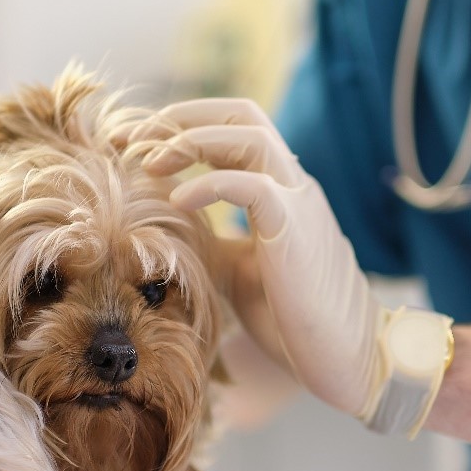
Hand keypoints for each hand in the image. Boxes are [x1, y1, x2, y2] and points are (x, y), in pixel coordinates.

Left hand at [137, 98, 383, 417]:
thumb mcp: (238, 270)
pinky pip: (251, 184)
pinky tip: (175, 200)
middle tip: (128, 138)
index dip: (180, 126)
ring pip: (248, 134)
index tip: (131, 145)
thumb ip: (214, 240)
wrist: (342, 356)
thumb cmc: (293, 321)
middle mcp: (292, 184)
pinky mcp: (295, 227)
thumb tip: (166, 230)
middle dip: (179, 117)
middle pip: (239, 115)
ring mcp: (298, 201)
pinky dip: (208, 183)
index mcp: (281, 190)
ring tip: (148, 162)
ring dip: (190, 139)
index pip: (232, 129)